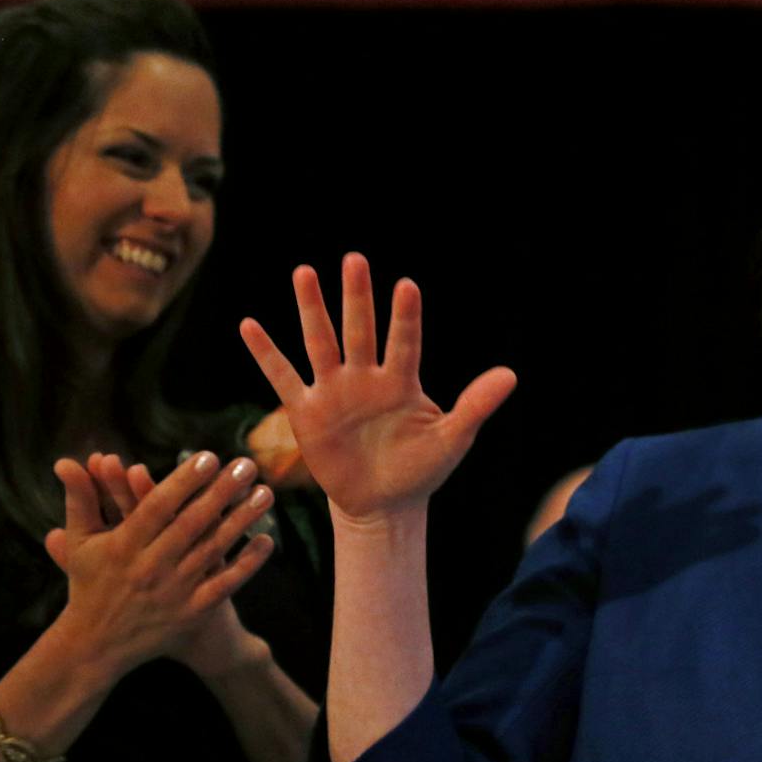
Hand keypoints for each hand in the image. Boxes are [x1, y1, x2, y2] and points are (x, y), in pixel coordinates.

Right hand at [41, 448, 275, 677]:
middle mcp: (148, 568)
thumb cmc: (89, 584)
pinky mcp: (190, 613)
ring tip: (265, 492)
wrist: (95, 648)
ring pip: (213, 550)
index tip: (210, 456)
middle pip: (191, 524)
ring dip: (241, 520)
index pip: (157, 507)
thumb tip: (64, 461)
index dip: (183, 481)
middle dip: (221, 492)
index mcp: (122, 546)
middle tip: (247, 465)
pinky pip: (224, 585)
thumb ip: (80, 499)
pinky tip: (267, 539)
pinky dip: (247, 563)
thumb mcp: (81, 543)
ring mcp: (172, 592)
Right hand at [238, 253, 516, 522]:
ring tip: (304, 272)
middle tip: (354, 259)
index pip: (405, 341)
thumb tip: (511, 374)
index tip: (406, 285)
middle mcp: (366, 378)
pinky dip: (266, 353)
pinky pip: (283, 377)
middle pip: (360, 330)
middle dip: (356, 297)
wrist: (384, 503)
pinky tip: (250, 325)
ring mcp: (335, 391)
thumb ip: (475, 406)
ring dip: (312, 309)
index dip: (405, 317)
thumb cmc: (421, 467)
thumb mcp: (453, 439)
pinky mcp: (307, 412)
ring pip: (321, 343)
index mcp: (402, 382)